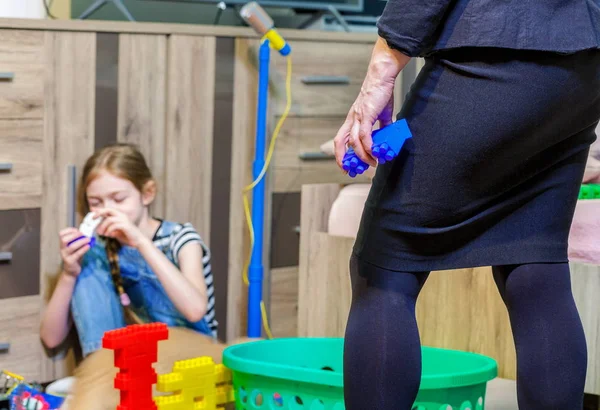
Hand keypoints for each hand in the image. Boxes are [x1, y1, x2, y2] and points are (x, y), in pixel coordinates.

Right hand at [59, 228, 91, 277]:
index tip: (77, 230)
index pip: (61, 234)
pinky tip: (88, 246)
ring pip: (71, 247)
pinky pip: (77, 254)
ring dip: (81, 242)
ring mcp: (65, 255)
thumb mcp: (75, 247)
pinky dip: (83, 249)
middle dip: (74, 235)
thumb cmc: (74, 256)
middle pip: (64, 239)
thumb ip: (79, 240)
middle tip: (83, 234)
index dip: (69, 230)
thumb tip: (88, 233)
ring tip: (88, 239)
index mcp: (63, 244)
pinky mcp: (70, 261)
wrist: (71, 271)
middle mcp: (62, 249)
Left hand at [95, 208, 143, 247]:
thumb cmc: (126, 236)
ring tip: (101, 233)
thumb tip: (97, 227)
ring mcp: (124, 220)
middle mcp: (122, 215)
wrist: (138, 241)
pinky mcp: (126, 226)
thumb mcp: (115, 231)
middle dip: (99, 213)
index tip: (91, 213)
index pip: (108, 209)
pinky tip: (109, 235)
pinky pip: (114, 226)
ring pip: (109, 219)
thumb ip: (108, 227)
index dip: (99, 210)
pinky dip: (109, 231)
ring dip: (103, 227)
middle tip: (92, 219)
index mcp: (119, 215)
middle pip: (108, 209)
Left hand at [334, 37, 409, 170]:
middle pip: (340, 141)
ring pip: (354, 141)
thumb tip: (387, 135)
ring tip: (372, 162)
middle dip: (341, 157)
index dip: (340, 152)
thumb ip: (382, 126)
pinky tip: (374, 152)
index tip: (345, 164)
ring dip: (362, 155)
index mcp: (353, 119)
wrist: (382, 77)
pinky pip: (364, 135)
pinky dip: (368, 146)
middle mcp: (352, 119)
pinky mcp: (366, 115)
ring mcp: (357, 117)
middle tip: (348, 170)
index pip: (341, 139)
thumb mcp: (381, 113)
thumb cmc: (380, 92)